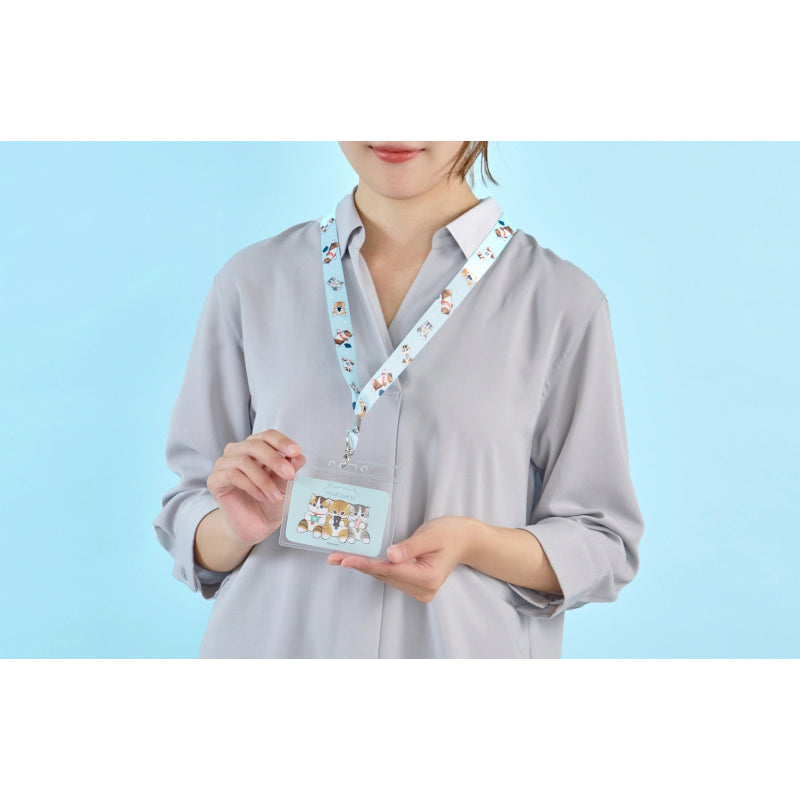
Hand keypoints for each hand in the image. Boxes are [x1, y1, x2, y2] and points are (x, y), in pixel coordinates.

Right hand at [206, 429, 305, 546]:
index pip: (267, 435)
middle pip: (254, 444)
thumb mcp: (285, 485)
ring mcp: (224, 464)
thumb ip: (290, 469)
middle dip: (274, 459)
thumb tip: (299, 457)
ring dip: (264, 480)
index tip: (296, 452)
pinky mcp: (215, 479)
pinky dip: (251, 486)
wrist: (255, 526)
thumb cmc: (269, 502)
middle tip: (289, 474)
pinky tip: (262, 497)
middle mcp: (238, 451)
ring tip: (276, 496)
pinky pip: (232, 475)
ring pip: (244, 461)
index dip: (282, 441)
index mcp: (256, 447)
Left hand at [327, 516, 479, 602]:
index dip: (366, 564)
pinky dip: (373, 566)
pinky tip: (357, 560)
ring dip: (363, 566)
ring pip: (384, 576)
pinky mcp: (413, 584)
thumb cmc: (452, 533)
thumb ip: (410, 547)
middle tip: (334, 557)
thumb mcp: (431, 535)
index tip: (346, 560)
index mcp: (427, 578)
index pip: (389, 570)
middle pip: (383, 575)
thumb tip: (390, 556)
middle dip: (359, 565)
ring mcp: (418, 589)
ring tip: (339, 557)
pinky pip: (389, 575)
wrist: (466, 539)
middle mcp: (421, 588)